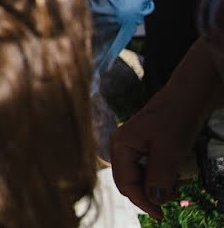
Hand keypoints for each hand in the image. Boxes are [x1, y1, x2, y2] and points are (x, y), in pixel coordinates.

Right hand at [111, 87, 206, 218]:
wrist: (188, 96)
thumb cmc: (175, 117)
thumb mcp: (169, 150)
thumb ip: (159, 177)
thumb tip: (154, 200)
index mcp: (121, 145)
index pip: (125, 183)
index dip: (142, 201)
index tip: (161, 215)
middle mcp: (123, 146)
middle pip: (131, 181)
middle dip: (150, 193)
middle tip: (175, 197)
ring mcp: (134, 146)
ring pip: (141, 177)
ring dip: (159, 185)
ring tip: (178, 184)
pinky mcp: (146, 146)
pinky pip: (149, 168)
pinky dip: (162, 176)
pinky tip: (176, 173)